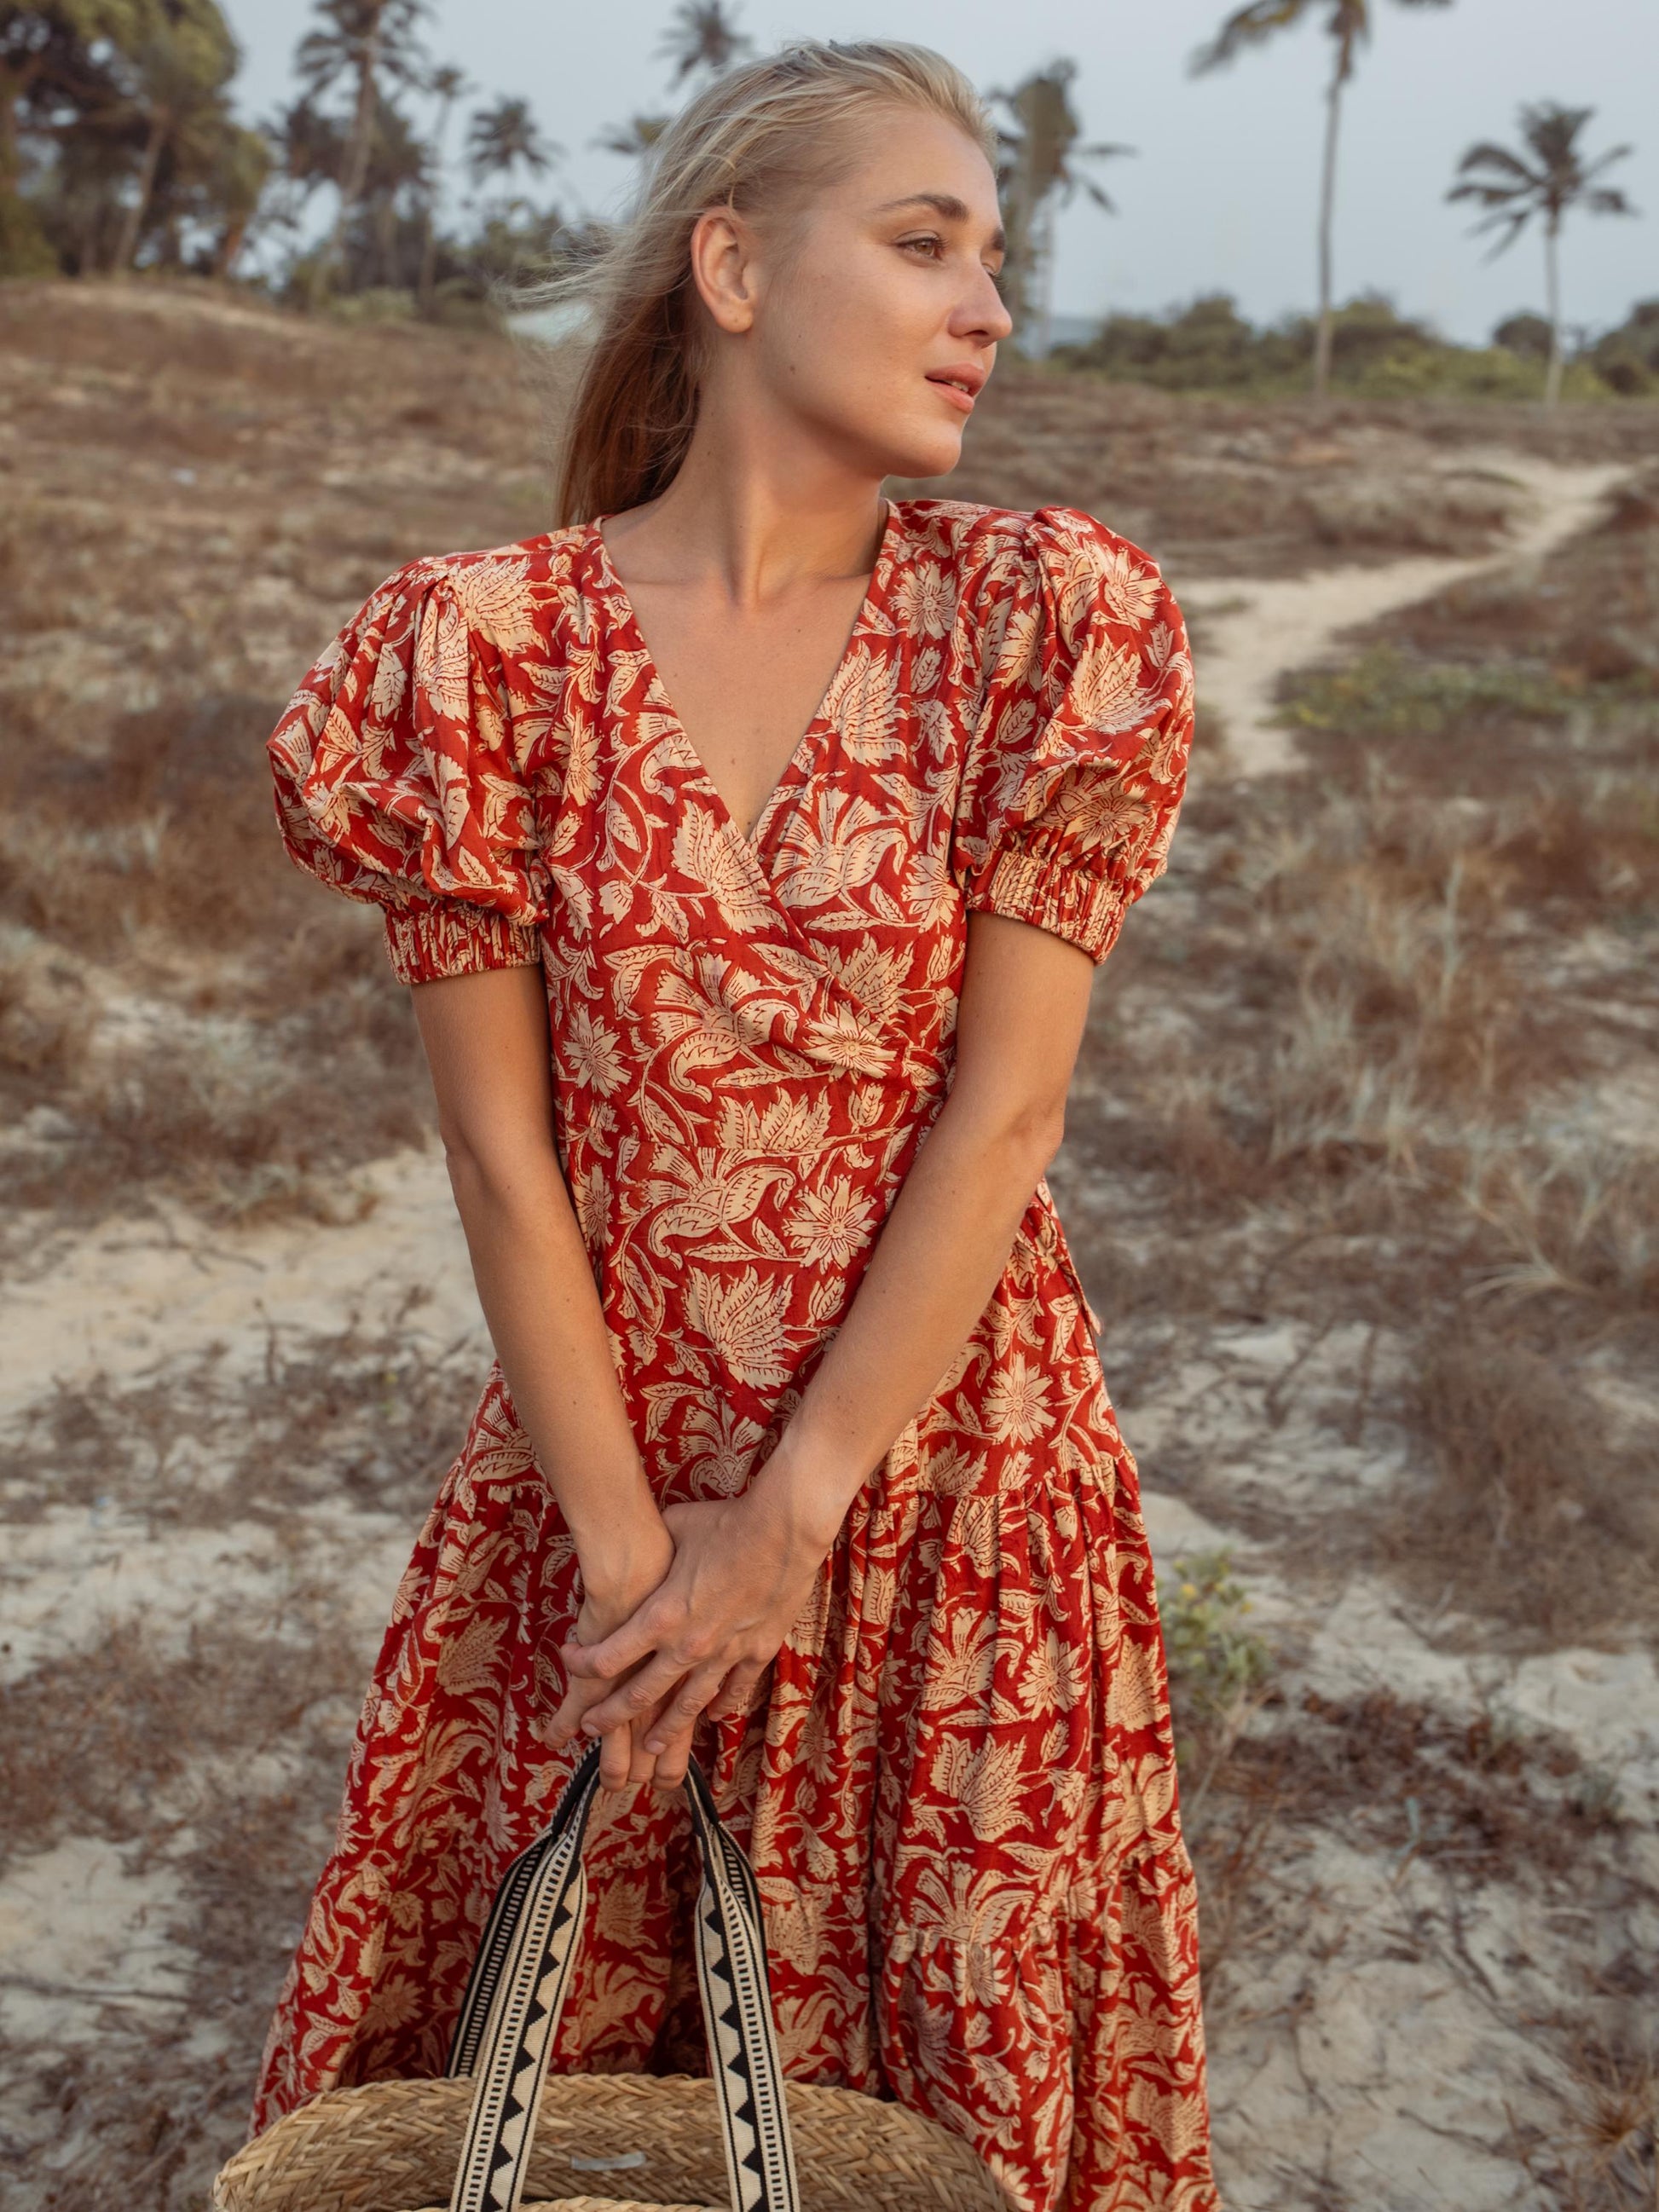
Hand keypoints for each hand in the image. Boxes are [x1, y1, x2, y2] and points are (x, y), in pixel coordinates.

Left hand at [548, 1482, 834, 1790]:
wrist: (784, 1530)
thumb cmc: (726, 1523)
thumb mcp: (676, 1528)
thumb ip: (656, 1546)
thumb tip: (641, 1538)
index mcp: (661, 1617)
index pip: (607, 1658)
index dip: (581, 1665)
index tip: (570, 1660)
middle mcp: (688, 1646)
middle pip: (639, 1696)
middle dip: (610, 1715)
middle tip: (591, 1726)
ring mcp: (725, 1654)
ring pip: (688, 1707)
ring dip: (664, 1730)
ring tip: (648, 1747)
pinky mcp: (757, 1652)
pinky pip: (735, 1690)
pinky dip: (722, 1707)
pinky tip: (713, 1718)